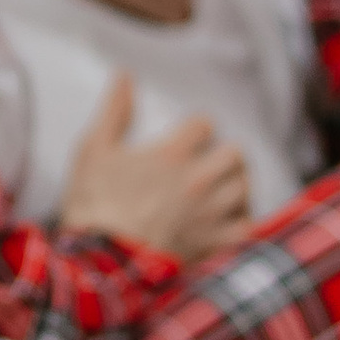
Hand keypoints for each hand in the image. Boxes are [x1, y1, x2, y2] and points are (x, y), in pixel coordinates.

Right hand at [60, 75, 254, 264]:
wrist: (101, 265)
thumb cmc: (93, 206)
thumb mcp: (92, 151)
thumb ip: (114, 111)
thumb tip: (124, 75)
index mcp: (173, 155)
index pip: (205, 124)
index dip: (196, 128)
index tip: (186, 137)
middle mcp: (199, 181)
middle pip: (236, 153)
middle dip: (224, 154)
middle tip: (209, 160)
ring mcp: (211, 215)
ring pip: (244, 187)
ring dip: (235, 184)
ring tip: (221, 188)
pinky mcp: (215, 245)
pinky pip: (247, 226)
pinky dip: (243, 221)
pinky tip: (229, 219)